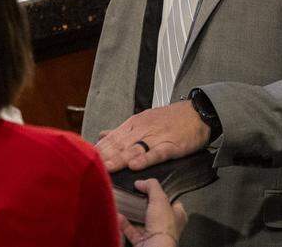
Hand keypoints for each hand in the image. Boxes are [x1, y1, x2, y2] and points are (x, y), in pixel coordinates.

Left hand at [95, 101, 209, 171]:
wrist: (197, 112)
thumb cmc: (171, 118)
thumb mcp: (144, 120)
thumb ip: (122, 130)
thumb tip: (102, 135)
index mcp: (134, 124)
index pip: (112, 138)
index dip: (99, 149)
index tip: (84, 158)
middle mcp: (142, 130)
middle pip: (120, 145)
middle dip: (104, 156)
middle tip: (89, 166)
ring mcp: (156, 138)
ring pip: (134, 149)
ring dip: (119, 159)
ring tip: (106, 168)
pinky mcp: (171, 146)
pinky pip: (156, 153)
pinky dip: (145, 159)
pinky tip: (135, 165)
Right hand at [118, 179, 186, 246]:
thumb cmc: (163, 228)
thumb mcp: (160, 199)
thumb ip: (152, 186)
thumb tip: (142, 182)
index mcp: (178, 216)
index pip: (172, 201)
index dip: (162, 192)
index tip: (151, 186)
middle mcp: (167, 226)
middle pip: (154, 210)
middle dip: (143, 202)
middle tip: (135, 194)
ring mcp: (153, 234)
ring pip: (141, 220)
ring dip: (131, 212)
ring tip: (125, 203)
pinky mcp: (142, 241)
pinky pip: (131, 230)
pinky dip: (124, 223)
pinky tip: (119, 215)